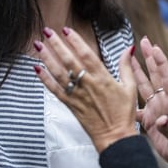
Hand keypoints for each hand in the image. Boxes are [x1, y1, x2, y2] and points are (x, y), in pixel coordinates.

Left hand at [35, 27, 137, 152]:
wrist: (115, 137)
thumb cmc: (124, 113)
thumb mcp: (130, 87)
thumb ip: (126, 66)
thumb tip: (129, 48)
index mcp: (103, 78)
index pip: (86, 54)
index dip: (75, 41)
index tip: (66, 29)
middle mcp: (88, 84)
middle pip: (69, 60)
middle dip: (57, 44)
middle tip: (46, 31)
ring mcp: (78, 95)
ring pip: (59, 73)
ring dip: (47, 58)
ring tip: (38, 45)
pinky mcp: (71, 105)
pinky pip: (55, 90)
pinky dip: (45, 79)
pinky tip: (37, 69)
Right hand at [133, 37, 167, 167]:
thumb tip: (161, 122)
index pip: (166, 77)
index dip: (160, 62)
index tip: (154, 47)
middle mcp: (164, 101)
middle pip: (155, 75)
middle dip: (149, 57)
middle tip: (144, 40)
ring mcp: (156, 108)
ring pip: (145, 85)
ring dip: (139, 71)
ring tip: (132, 56)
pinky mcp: (149, 118)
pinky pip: (137, 103)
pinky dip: (130, 95)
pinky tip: (122, 88)